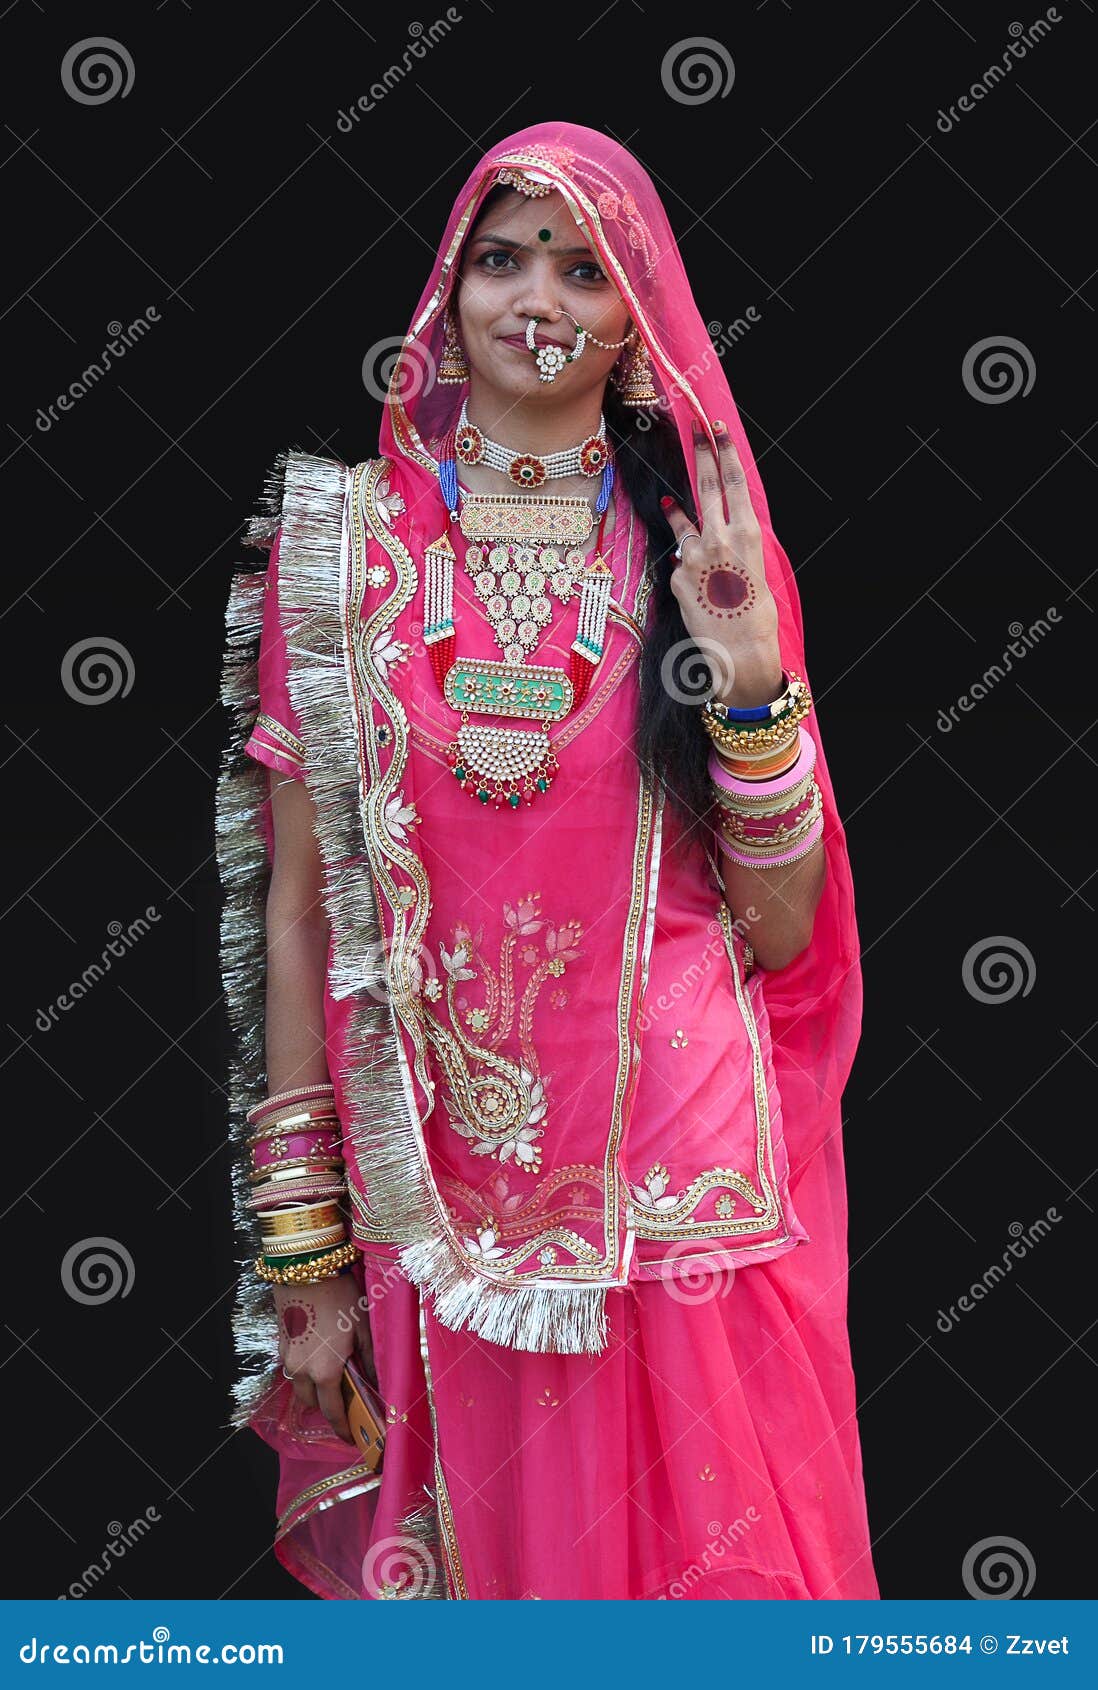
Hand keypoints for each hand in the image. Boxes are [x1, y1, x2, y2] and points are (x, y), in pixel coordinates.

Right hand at [275, 1271, 377, 1443]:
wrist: (306, 1268)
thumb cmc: (341, 1296)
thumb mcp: (362, 1328)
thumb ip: (369, 1361)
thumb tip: (376, 1384)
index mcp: (325, 1371)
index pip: (333, 1413)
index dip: (342, 1429)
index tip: (351, 1438)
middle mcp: (302, 1371)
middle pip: (311, 1403)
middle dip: (326, 1407)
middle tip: (344, 1401)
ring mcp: (288, 1357)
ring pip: (299, 1386)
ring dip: (313, 1389)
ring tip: (332, 1378)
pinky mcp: (281, 1342)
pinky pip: (292, 1367)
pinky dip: (304, 1370)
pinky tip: (318, 1355)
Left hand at [660, 421, 781, 706]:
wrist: (739, 654)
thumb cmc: (757, 616)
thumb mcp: (758, 572)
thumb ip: (737, 546)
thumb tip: (716, 531)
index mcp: (748, 534)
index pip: (733, 482)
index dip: (724, 452)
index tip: (716, 429)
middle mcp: (719, 539)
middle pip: (706, 487)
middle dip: (701, 454)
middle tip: (695, 428)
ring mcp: (694, 557)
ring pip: (684, 522)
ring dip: (680, 512)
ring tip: (673, 501)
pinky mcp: (677, 577)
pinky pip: (680, 562)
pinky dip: (686, 566)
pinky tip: (699, 584)